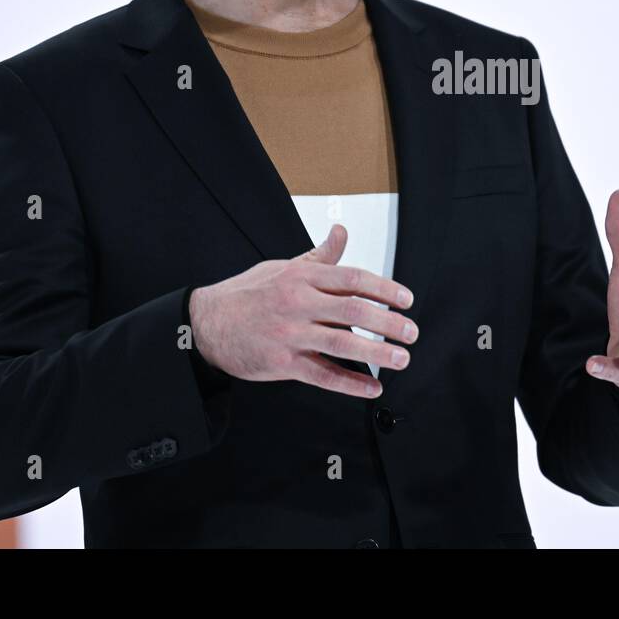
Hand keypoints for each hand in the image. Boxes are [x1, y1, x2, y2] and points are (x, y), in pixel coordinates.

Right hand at [189, 224, 416, 397]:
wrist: (206, 323)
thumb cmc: (247, 293)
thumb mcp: (283, 268)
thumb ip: (318, 256)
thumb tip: (341, 232)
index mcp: (302, 278)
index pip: (353, 280)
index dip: (385, 289)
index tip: (406, 300)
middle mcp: (299, 303)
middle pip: (354, 311)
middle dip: (388, 323)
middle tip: (412, 331)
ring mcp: (292, 334)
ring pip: (343, 344)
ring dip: (377, 353)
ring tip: (401, 359)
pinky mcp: (283, 363)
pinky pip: (323, 375)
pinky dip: (350, 383)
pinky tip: (372, 387)